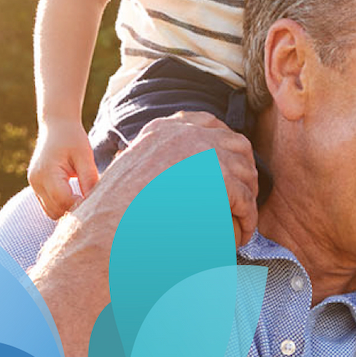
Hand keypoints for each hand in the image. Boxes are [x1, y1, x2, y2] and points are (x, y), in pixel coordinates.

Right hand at [28, 120, 99, 219]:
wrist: (56, 125)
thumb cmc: (73, 138)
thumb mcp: (85, 155)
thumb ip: (89, 178)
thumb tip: (95, 201)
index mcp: (47, 173)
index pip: (63, 201)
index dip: (80, 205)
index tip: (96, 200)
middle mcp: (36, 181)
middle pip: (55, 210)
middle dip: (74, 210)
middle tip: (92, 201)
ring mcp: (34, 185)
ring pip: (50, 211)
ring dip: (66, 209)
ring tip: (83, 197)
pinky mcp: (36, 186)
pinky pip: (48, 205)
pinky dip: (60, 204)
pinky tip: (74, 194)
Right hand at [117, 111, 258, 246]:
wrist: (108, 231)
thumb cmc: (112, 215)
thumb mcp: (131, 174)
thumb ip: (155, 164)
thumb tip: (173, 177)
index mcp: (163, 130)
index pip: (206, 122)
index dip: (222, 143)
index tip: (228, 163)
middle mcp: (185, 134)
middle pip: (233, 143)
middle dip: (242, 169)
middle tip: (242, 196)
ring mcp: (204, 152)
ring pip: (243, 171)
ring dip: (246, 196)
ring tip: (241, 219)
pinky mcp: (219, 179)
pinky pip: (244, 199)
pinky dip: (247, 218)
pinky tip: (240, 234)